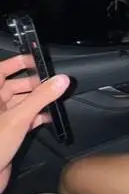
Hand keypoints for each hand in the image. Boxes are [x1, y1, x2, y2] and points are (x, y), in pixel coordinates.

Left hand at [0, 55, 69, 193]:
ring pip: (20, 103)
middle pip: (14, 86)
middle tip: (51, 82)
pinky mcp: (7, 134)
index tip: (34, 59)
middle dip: (33, 84)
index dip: (17, 63)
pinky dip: (35, 116)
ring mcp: (0, 120)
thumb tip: (59, 81)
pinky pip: (23, 119)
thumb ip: (41, 97)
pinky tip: (47, 118)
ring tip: (53, 99)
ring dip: (36, 101)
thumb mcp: (19, 118)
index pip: (2, 71)